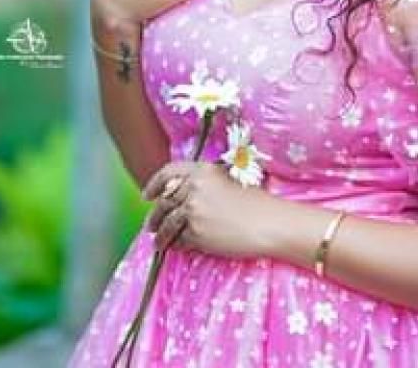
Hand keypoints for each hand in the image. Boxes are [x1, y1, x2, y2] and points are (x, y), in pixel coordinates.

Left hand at [141, 160, 278, 260]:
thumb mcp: (228, 180)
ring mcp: (193, 211)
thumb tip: (181, 195)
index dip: (154, 184)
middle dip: (155, 215)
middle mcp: (194, 188)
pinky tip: (175, 248)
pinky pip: (178, 240)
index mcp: (202, 170)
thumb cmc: (257, 203)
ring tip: (158, 242)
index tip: (147, 195)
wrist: (269, 223)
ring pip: (167, 223)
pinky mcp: (196, 233)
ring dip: (161, 234)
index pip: (168, 172)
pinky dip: (175, 244)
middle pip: (164, 201)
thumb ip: (203, 183)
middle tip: (151, 224)